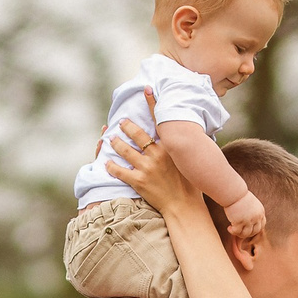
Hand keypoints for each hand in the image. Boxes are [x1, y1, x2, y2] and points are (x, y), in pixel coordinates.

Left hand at [102, 96, 201, 217]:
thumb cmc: (191, 186)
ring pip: (124, 150)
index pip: (159, 121)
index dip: (152, 103)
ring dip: (115, 143)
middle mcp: (157, 155)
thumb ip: (184, 148)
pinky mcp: (138, 181)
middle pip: (136, 134)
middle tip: (120, 122)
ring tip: (110, 139)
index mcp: (169, 148)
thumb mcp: (190, 162)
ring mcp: (146, 168)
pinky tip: (107, 163)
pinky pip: (119, 171)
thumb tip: (188, 136)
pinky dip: (111, 166)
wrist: (185, 207)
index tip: (146, 89)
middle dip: (126, 126)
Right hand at [223, 189, 266, 241]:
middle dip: (247, 233)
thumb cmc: (239, 195)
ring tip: (233, 229)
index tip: (248, 228)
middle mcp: (256, 217)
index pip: (262, 225)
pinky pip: (237, 232)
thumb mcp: (250, 202)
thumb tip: (248, 218)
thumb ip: (252, 210)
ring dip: (239, 234)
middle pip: (255, 231)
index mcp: (260, 211)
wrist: (234, 191)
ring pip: (246, 234)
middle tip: (240, 230)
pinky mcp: (240, 221)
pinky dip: (233, 232)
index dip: (255, 228)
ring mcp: (249, 220)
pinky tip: (229, 228)